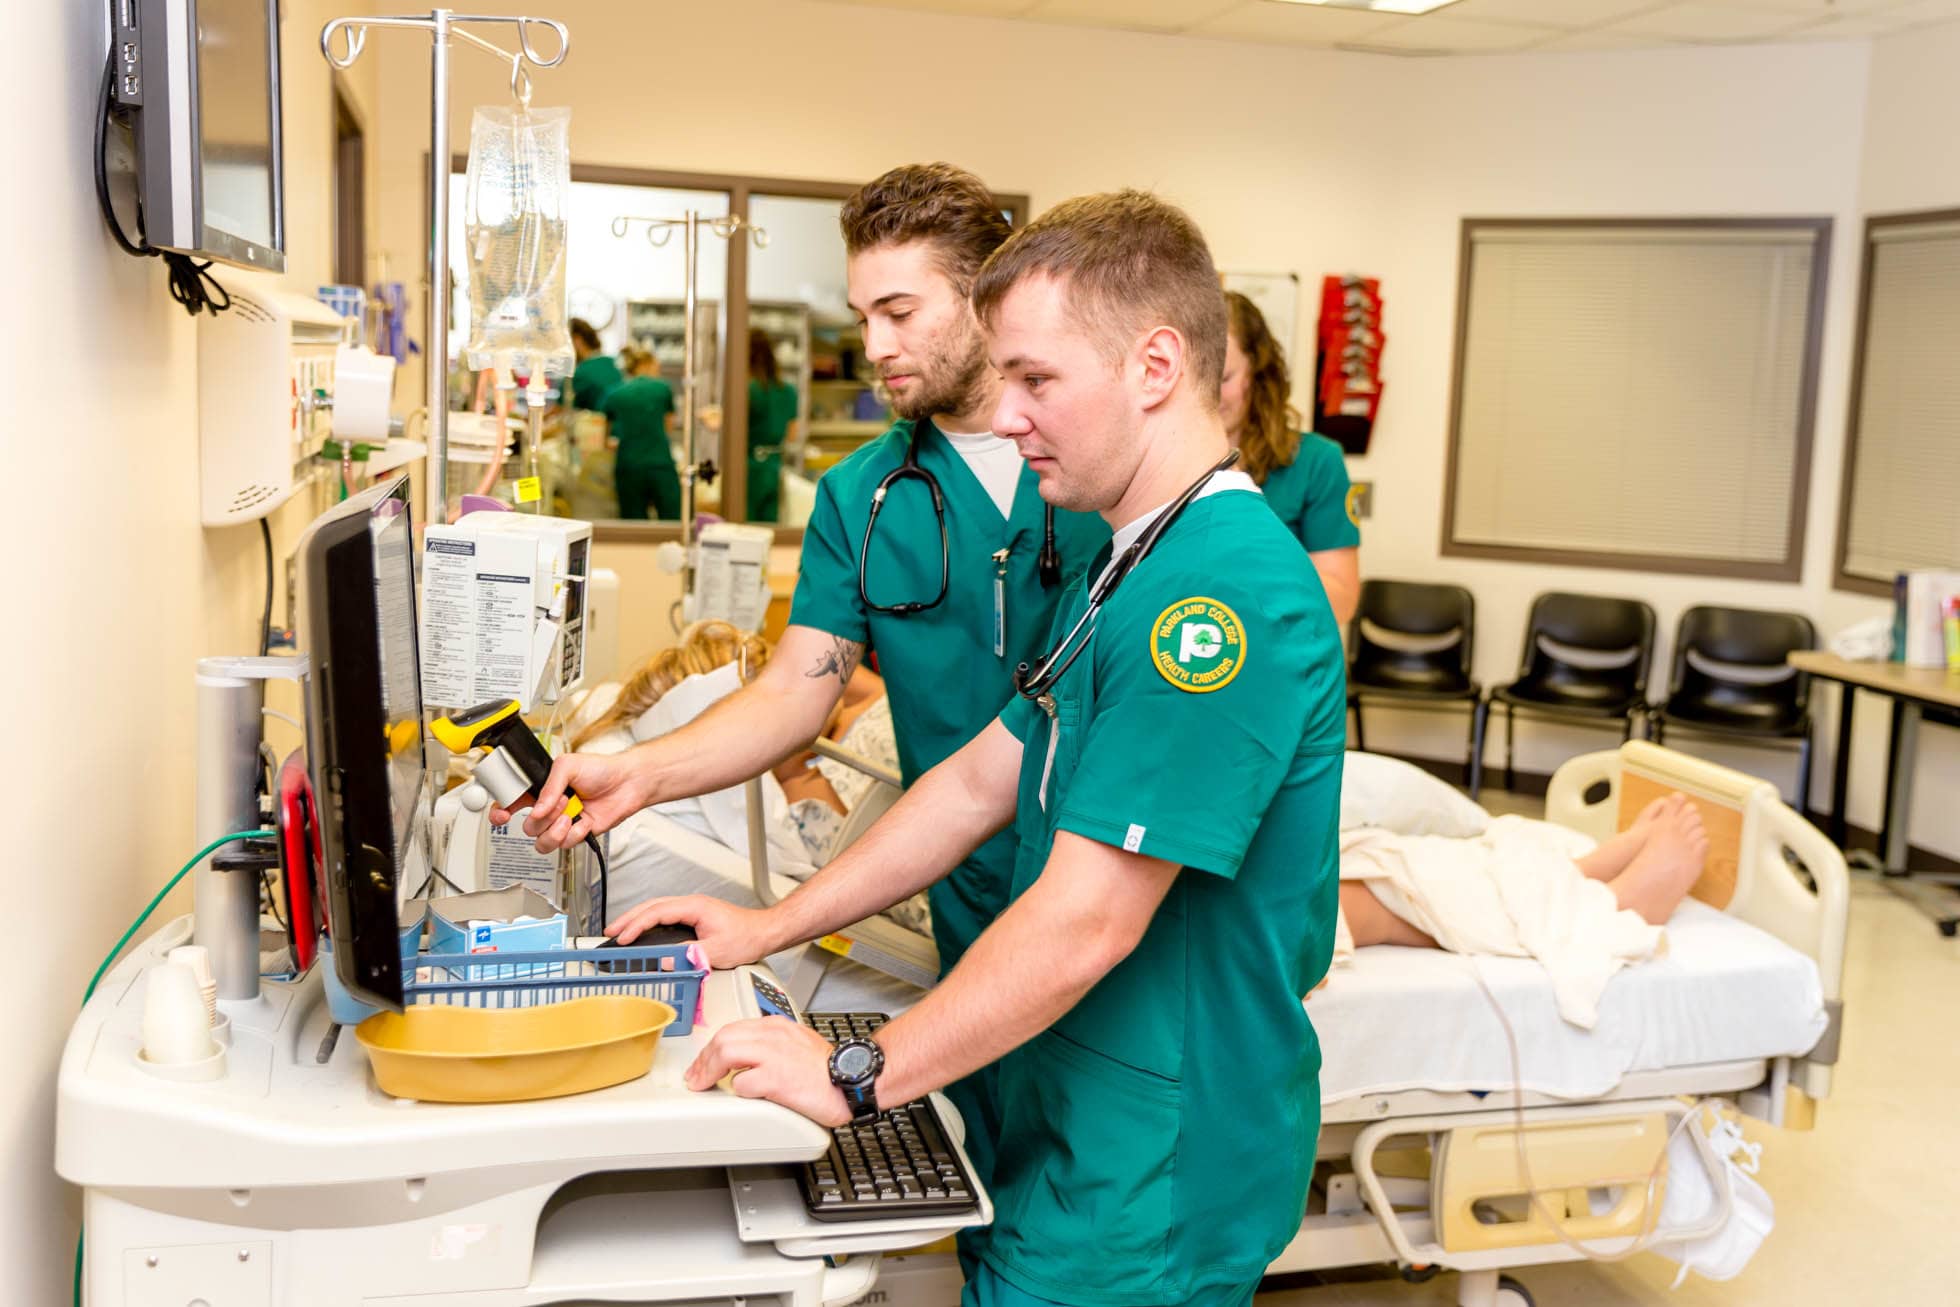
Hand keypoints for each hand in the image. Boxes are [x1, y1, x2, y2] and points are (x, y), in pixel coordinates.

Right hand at [487, 750, 647, 852]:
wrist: (628, 783)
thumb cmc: (601, 769)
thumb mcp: (568, 766)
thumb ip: (549, 786)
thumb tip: (536, 809)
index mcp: (540, 788)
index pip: (511, 802)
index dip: (501, 812)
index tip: (502, 816)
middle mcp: (548, 808)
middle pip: (527, 827)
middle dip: (542, 818)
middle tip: (561, 802)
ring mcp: (562, 823)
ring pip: (542, 842)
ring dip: (555, 831)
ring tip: (569, 817)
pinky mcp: (577, 834)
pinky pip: (564, 845)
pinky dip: (575, 834)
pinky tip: (585, 821)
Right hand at [607, 895, 780, 965]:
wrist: (764, 932)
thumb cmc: (746, 937)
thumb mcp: (715, 952)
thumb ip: (688, 956)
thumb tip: (664, 961)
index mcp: (695, 907)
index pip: (657, 912)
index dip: (637, 925)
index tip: (622, 938)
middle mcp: (692, 903)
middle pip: (652, 906)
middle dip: (629, 918)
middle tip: (610, 933)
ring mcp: (693, 908)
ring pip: (657, 908)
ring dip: (637, 919)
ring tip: (620, 932)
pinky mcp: (695, 915)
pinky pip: (665, 914)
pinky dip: (649, 921)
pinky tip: (642, 931)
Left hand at [685, 1016, 850, 1127]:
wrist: (852, 1080)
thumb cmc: (827, 1070)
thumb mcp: (796, 1045)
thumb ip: (770, 1047)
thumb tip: (743, 1062)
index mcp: (777, 1026)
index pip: (732, 1029)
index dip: (711, 1048)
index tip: (703, 1064)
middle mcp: (774, 1036)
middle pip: (723, 1037)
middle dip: (703, 1059)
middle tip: (695, 1078)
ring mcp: (775, 1055)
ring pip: (726, 1051)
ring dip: (708, 1071)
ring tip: (704, 1085)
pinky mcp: (778, 1078)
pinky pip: (744, 1083)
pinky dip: (738, 1091)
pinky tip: (743, 1095)